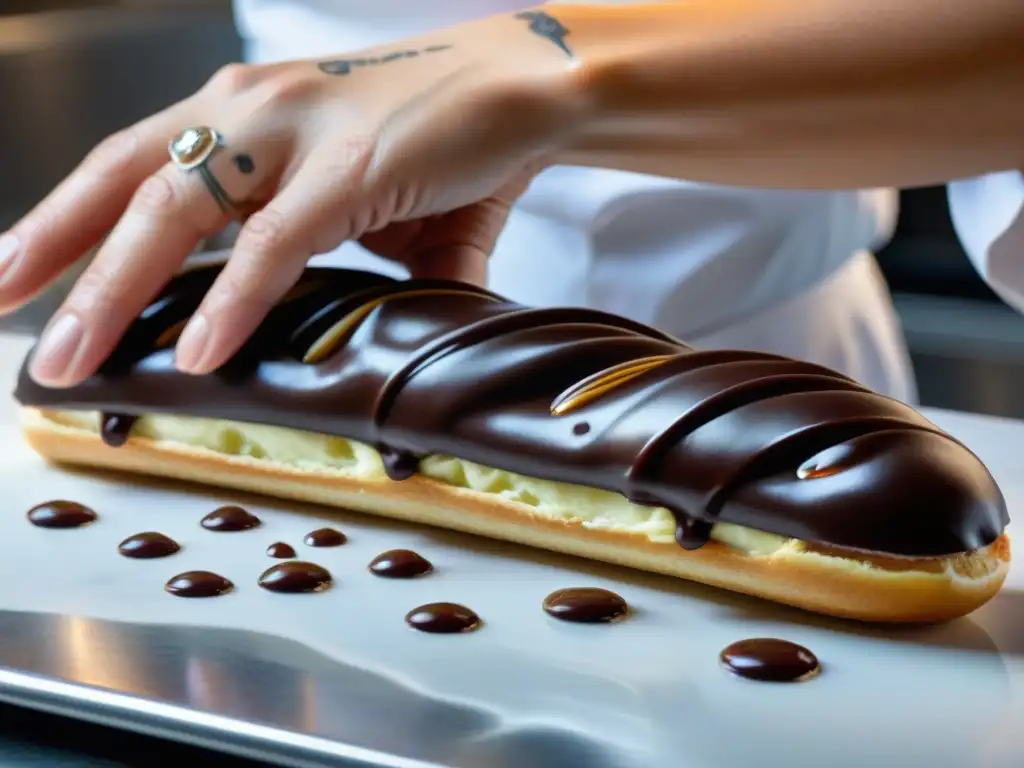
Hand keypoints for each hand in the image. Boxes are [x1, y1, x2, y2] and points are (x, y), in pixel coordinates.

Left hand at [1, 10, 580, 386]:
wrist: (527, 84)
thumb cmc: (442, 137)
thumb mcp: (363, 200)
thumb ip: (335, 264)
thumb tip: (352, 340)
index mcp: (244, 110)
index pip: (129, 162)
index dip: (62, 218)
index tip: (13, 272)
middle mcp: (250, 107)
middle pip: (124, 181)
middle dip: (54, 252)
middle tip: (5, 318)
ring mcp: (296, 132)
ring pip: (177, 210)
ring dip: (114, 288)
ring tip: (72, 358)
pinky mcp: (350, 167)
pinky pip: (273, 243)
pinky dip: (229, 299)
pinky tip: (194, 352)